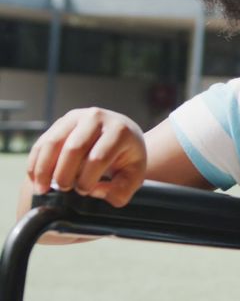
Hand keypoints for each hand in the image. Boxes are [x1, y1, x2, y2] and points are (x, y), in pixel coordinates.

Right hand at [26, 107, 146, 207]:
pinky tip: (36, 179)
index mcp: (120, 131)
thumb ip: (120, 191)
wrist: (123, 136)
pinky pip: (43, 142)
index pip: (98, 158)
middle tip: (65, 190)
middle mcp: (98, 118)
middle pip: (73, 148)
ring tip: (43, 189)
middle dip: (64, 174)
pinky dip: (36, 162)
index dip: (87, 180)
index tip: (84, 192)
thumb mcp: (134, 177)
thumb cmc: (127, 159)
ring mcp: (77, 116)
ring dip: (44, 170)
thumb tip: (94, 191)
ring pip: (53, 143)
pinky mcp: (61, 121)